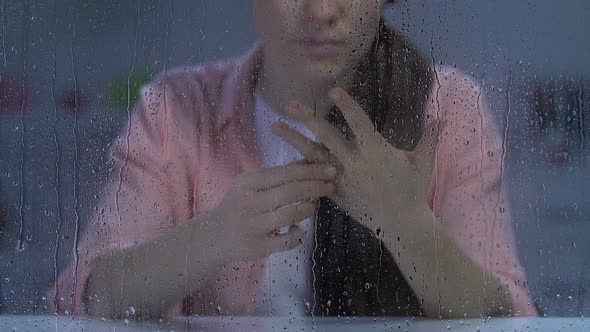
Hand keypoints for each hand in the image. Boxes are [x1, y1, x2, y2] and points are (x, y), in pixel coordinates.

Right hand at [202, 162, 336, 261]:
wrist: (214, 236)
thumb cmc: (239, 205)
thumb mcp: (251, 185)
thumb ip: (277, 175)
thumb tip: (308, 161)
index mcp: (246, 182)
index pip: (283, 173)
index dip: (309, 171)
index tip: (329, 169)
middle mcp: (247, 203)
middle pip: (288, 192)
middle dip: (315, 187)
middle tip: (331, 186)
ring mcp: (252, 226)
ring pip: (289, 215)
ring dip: (307, 209)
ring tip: (313, 206)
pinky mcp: (257, 247)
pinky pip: (287, 240)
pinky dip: (298, 234)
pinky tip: (297, 229)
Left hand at [272, 88, 423, 227]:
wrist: (401, 224)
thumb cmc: (413, 191)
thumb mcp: (423, 163)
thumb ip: (429, 138)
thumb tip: (441, 117)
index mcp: (377, 152)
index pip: (359, 124)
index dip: (347, 107)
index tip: (333, 91)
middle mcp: (356, 164)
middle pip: (328, 137)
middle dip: (308, 119)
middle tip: (290, 104)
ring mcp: (343, 179)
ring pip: (314, 156)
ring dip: (294, 140)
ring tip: (275, 125)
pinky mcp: (336, 193)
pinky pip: (314, 179)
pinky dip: (299, 168)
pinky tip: (283, 157)